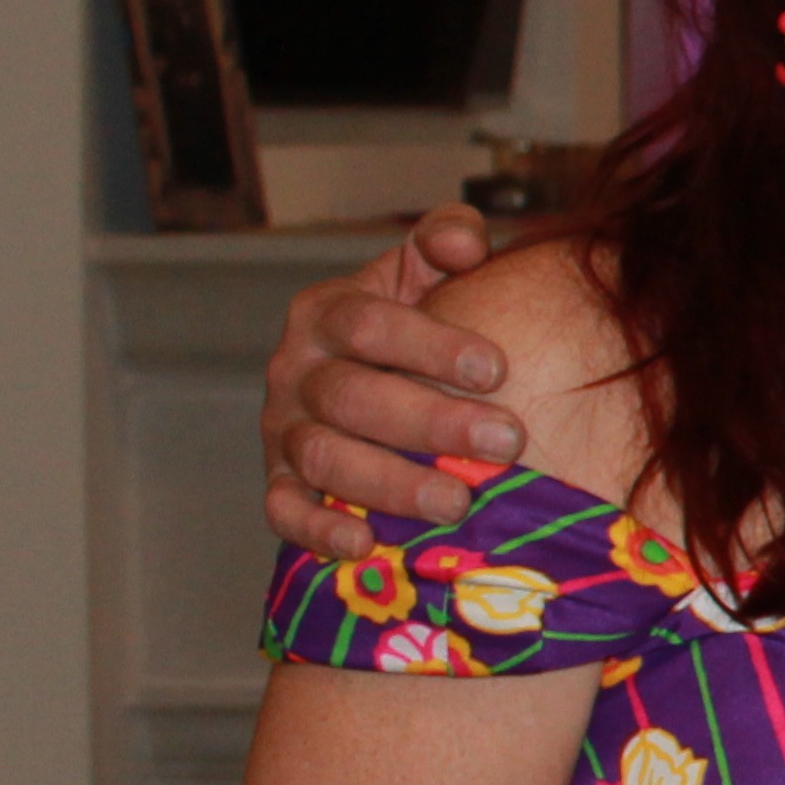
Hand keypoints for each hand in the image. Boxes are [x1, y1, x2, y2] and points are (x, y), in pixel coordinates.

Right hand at [265, 205, 520, 557]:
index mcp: (329, 312)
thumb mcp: (425, 270)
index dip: (431, 346)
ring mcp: (282, 429)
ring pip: (323, 457)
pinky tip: (365, 545)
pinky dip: (316, 531)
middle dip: (432, 423)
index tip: (498, 370)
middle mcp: (296, 370)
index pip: (369, 323)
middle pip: (353, 397)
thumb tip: (465, 242)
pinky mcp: (278, 482)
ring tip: (459, 502)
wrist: (371, 377)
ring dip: (390, 484)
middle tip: (506, 443)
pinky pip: (282, 510)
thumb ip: (447, 239)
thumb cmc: (416, 322)